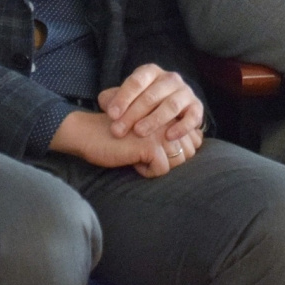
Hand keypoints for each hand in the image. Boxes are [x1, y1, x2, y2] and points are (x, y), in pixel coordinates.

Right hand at [49, 109, 195, 177]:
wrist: (89, 133)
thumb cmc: (119, 136)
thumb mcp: (150, 131)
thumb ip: (173, 134)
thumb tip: (195, 144)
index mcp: (169, 112)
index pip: (194, 141)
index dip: (175, 152)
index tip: (152, 148)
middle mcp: (169, 118)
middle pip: (188, 153)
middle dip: (168, 160)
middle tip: (143, 152)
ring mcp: (161, 130)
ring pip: (178, 162)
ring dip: (157, 165)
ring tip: (137, 154)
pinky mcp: (150, 144)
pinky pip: (161, 170)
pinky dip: (146, 171)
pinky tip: (132, 160)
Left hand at [98, 64, 203, 143]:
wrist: (171, 111)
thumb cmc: (142, 105)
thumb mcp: (127, 98)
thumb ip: (113, 99)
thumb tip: (104, 103)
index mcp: (151, 72)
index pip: (137, 81)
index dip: (123, 98)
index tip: (111, 114)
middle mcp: (170, 79)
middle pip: (151, 95)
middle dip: (133, 113)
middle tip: (118, 130)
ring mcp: (185, 92)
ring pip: (171, 105)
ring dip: (154, 120)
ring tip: (139, 132)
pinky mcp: (196, 108)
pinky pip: (192, 117)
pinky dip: (181, 127)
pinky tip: (169, 136)